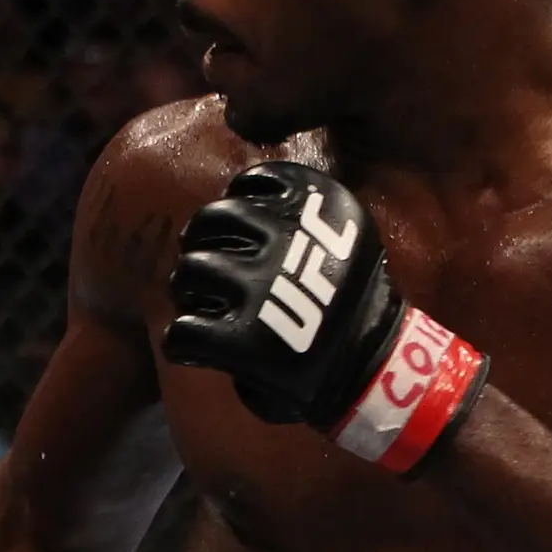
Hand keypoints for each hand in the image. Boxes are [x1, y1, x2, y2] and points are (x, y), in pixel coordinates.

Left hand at [163, 160, 486, 476]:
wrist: (371, 371)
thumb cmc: (346, 306)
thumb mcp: (342, 243)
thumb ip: (298, 219)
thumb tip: (234, 210)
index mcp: (324, 208)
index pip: (256, 179)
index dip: (237, 202)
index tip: (237, 227)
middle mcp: (292, 240)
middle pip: (212, 219)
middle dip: (199, 242)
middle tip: (203, 267)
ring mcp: (264, 289)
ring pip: (191, 268)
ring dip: (185, 286)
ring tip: (195, 301)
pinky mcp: (244, 341)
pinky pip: (184, 330)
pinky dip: (180, 341)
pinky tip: (193, 347)